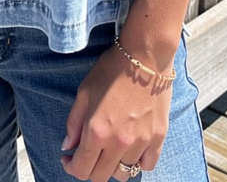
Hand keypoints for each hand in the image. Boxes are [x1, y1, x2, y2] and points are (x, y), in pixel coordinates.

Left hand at [61, 45, 172, 181]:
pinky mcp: (158, 138)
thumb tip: (68, 146)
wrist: (145, 55)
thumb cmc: (112, 69)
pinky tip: (131, 147)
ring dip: (113, 165)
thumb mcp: (84, 91)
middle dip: (90, 168)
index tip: (69, 158)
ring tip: (110, 148)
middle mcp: (118, 142)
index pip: (81, 169)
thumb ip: (74, 122)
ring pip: (124, 173)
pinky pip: (147, 165)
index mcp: (97, 130)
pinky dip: (138, 161)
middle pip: (100, 176)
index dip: (71, 167)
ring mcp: (141, 142)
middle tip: (88, 153)